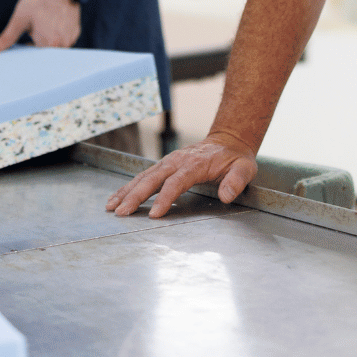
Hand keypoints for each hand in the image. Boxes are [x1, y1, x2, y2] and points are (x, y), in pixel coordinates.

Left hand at [0, 0, 80, 52]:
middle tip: (32, 30)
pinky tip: (51, 22)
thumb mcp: (19, 18)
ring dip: (46, 40)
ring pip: (54, 47)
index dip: (26, 51)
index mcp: (50, 43)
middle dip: (36, 46)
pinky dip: (56, 35)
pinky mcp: (76, 31)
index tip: (23, 42)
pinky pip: (63, 40)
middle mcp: (64, 44)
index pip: (34, 60)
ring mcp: (72, 38)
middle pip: (45, 55)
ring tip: (43, 23)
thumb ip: (6, 39)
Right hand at [106, 132, 257, 217]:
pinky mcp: (164, 165)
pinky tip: (117, 197)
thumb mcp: (244, 168)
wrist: (228, 141)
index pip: (177, 182)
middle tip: (122, 213)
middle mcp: (177, 160)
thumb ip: (236, 181)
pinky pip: (143, 175)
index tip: (155, 215)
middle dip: (136, 196)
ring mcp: (168, 161)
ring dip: (127, 191)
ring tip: (112, 207)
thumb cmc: (235, 158)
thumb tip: (227, 196)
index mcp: (195, 163)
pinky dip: (129, 186)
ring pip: (143, 176)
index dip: (165, 198)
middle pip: (153, 179)